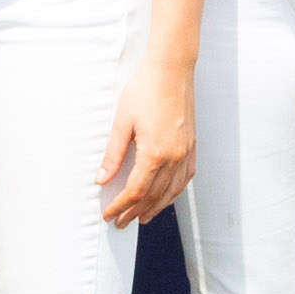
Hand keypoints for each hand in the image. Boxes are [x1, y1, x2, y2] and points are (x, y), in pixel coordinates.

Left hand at [95, 52, 196, 225]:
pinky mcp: (192, 146)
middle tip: (120, 222)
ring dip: (156, 207)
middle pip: (153, 196)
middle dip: (135, 211)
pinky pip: (185, 178)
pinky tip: (166, 196)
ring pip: (172, 191)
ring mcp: (186, 153)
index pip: (136, 191)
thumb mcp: (122, 122)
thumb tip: (102, 178)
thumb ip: (113, 154)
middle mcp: (174, 158)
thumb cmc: (145, 91)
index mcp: (155, 153)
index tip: (109, 214)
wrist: (171, 71)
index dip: (121, 206)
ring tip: (142, 217)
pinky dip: (174, 192)